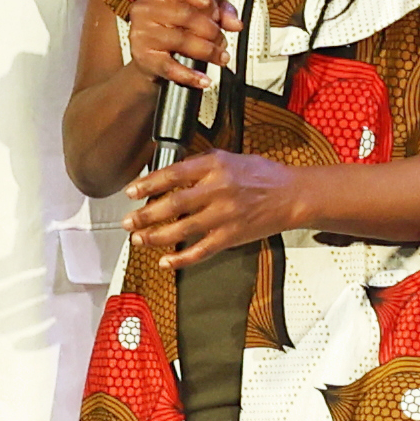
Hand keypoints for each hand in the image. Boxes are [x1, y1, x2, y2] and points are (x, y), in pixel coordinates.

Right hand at [125, 0, 239, 92]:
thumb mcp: (193, 12)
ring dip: (207, 51)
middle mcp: (145, 9)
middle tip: (222, 41)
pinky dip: (190, 76)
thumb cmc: (170, 29)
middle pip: (186, 15)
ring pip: (182, 41)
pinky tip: (203, 79)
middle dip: (211, 30)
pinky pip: (171, 67)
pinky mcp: (143, 58)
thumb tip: (235, 23)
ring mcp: (142, 34)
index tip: (218, 15)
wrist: (146, 58)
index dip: (206, 1)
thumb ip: (217, 11)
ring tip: (220, 57)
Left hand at [125, 149, 302, 268]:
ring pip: (181, 229)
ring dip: (155, 236)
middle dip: (144, 215)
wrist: (292, 195)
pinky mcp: (230, 237)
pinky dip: (180, 259)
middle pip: (172, 204)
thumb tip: (169, 177)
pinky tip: (165, 262)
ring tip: (138, 239)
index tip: (131, 192)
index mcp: (215, 165)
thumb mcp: (229, 159)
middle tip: (127, 221)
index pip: (172, 174)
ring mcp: (224, 215)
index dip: (147, 184)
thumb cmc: (262, 176)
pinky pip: (200, 251)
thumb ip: (200, 166)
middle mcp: (217, 189)